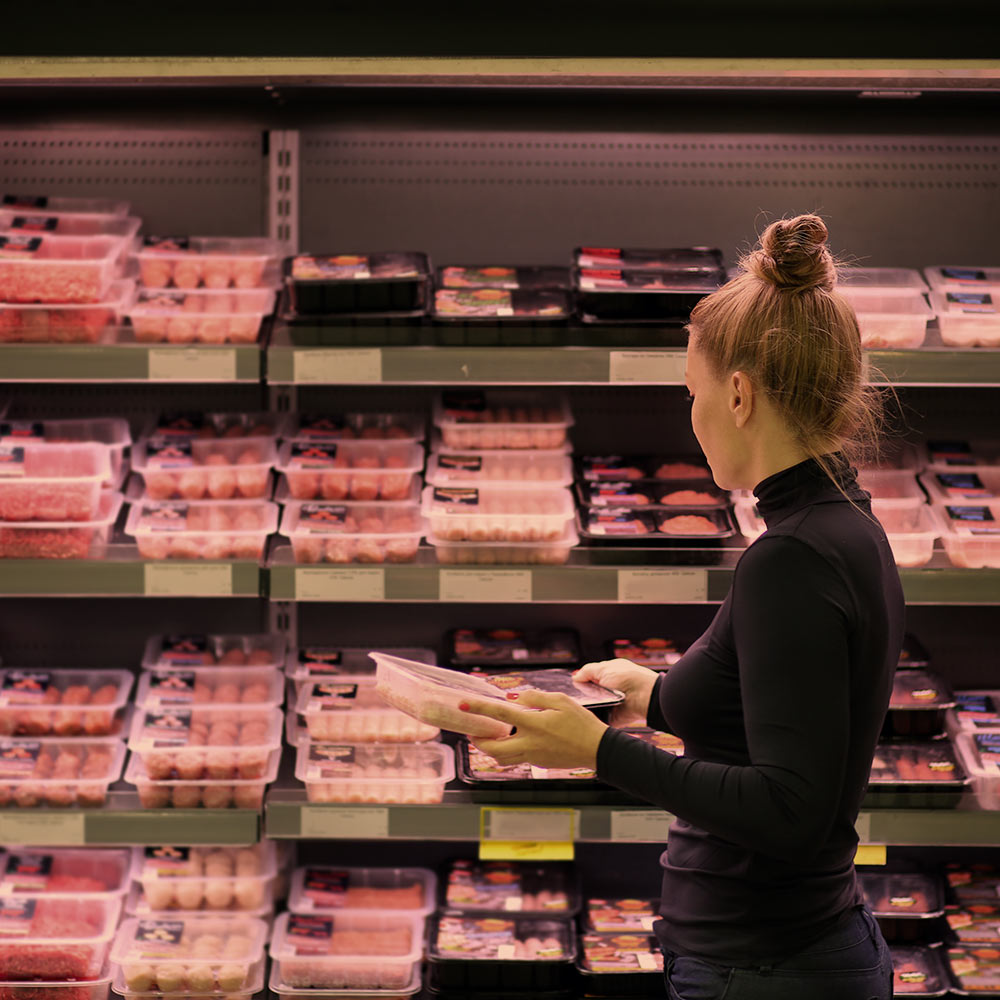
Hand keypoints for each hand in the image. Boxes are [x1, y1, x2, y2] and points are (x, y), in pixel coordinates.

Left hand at [461, 690, 607, 770]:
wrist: (597, 749)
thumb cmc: (582, 723)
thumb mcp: (561, 700)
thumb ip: (535, 697)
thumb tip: (514, 697)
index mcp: (534, 724)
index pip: (499, 713)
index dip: (479, 708)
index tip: (464, 704)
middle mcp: (529, 743)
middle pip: (492, 748)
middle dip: (478, 740)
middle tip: (474, 731)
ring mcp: (533, 756)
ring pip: (501, 758)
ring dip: (490, 749)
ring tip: (489, 737)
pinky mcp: (538, 763)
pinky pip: (516, 759)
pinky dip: (507, 752)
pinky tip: (511, 740)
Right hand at [572, 659, 658, 727]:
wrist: (644, 696)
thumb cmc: (628, 678)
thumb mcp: (604, 668)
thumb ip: (587, 671)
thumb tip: (575, 677)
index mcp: (608, 676)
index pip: (588, 679)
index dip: (578, 683)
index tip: (566, 687)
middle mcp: (608, 690)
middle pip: (587, 694)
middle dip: (579, 696)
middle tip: (569, 698)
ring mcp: (609, 705)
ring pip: (590, 707)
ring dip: (584, 708)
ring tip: (574, 708)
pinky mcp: (611, 718)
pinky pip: (597, 720)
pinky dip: (591, 718)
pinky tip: (582, 717)